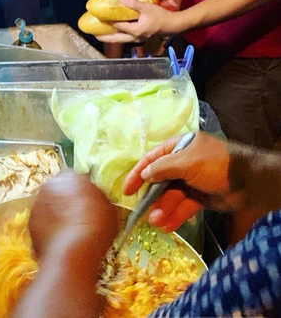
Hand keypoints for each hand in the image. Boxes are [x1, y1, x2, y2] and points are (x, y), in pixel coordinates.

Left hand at [29, 170, 117, 260]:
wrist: (72, 254)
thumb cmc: (96, 228)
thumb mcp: (108, 209)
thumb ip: (99, 198)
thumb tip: (96, 200)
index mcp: (69, 176)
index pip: (75, 177)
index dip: (82, 189)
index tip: (90, 202)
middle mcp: (49, 186)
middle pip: (59, 189)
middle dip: (67, 200)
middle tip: (79, 216)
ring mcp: (37, 204)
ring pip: (48, 206)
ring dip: (56, 214)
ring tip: (69, 232)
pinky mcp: (30, 223)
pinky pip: (42, 222)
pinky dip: (49, 229)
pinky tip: (60, 241)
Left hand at [99, 0, 181, 42]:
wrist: (174, 25)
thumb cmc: (162, 16)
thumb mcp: (148, 8)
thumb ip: (134, 4)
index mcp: (136, 31)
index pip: (118, 26)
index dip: (108, 22)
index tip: (98, 18)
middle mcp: (135, 37)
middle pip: (117, 39)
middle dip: (105, 37)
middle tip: (94, 34)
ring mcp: (139, 39)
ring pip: (122, 40)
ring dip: (112, 38)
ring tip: (102, 35)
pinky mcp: (142, 38)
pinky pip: (127, 38)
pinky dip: (120, 36)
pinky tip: (117, 32)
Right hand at [122, 132, 237, 231]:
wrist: (248, 182)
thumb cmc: (215, 164)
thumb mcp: (186, 162)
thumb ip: (163, 168)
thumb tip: (144, 174)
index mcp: (179, 147)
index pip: (152, 159)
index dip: (138, 174)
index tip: (127, 190)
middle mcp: (183, 163)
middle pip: (161, 181)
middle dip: (152, 197)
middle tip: (142, 212)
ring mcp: (191, 181)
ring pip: (171, 196)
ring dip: (163, 209)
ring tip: (156, 222)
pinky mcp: (200, 198)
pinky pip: (184, 207)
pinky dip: (175, 216)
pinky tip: (167, 226)